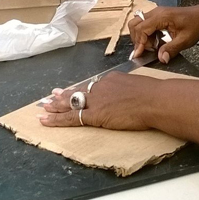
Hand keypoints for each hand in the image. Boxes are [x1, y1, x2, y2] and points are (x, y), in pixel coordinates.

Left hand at [38, 73, 155, 129]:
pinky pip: (70, 117)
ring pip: (70, 103)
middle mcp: (100, 87)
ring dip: (55, 106)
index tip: (74, 90)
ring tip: (44, 108)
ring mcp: (96, 100)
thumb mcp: (138, 85)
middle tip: (50, 96)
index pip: (92, 85)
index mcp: (111, 79)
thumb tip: (131, 94)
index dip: (80, 89)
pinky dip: (56, 119)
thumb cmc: (153, 94)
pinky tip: (46, 120)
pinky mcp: (94, 115)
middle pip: (78, 91)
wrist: (154, 100)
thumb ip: (129, 89)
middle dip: (63, 95)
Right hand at [129, 4, 198, 61]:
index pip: (141, 28)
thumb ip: (171, 49)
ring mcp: (156, 13)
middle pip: (135, 24)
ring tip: (153, 46)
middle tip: (149, 50)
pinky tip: (156, 41)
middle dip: (138, 39)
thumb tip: (161, 58)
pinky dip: (146, 34)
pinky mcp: (158, 16)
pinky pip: (145, 24)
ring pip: (138, 23)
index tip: (138, 54)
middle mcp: (156, 12)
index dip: (139, 43)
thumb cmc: (195, 25)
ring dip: (141, 36)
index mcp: (162, 16)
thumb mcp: (185, 40)